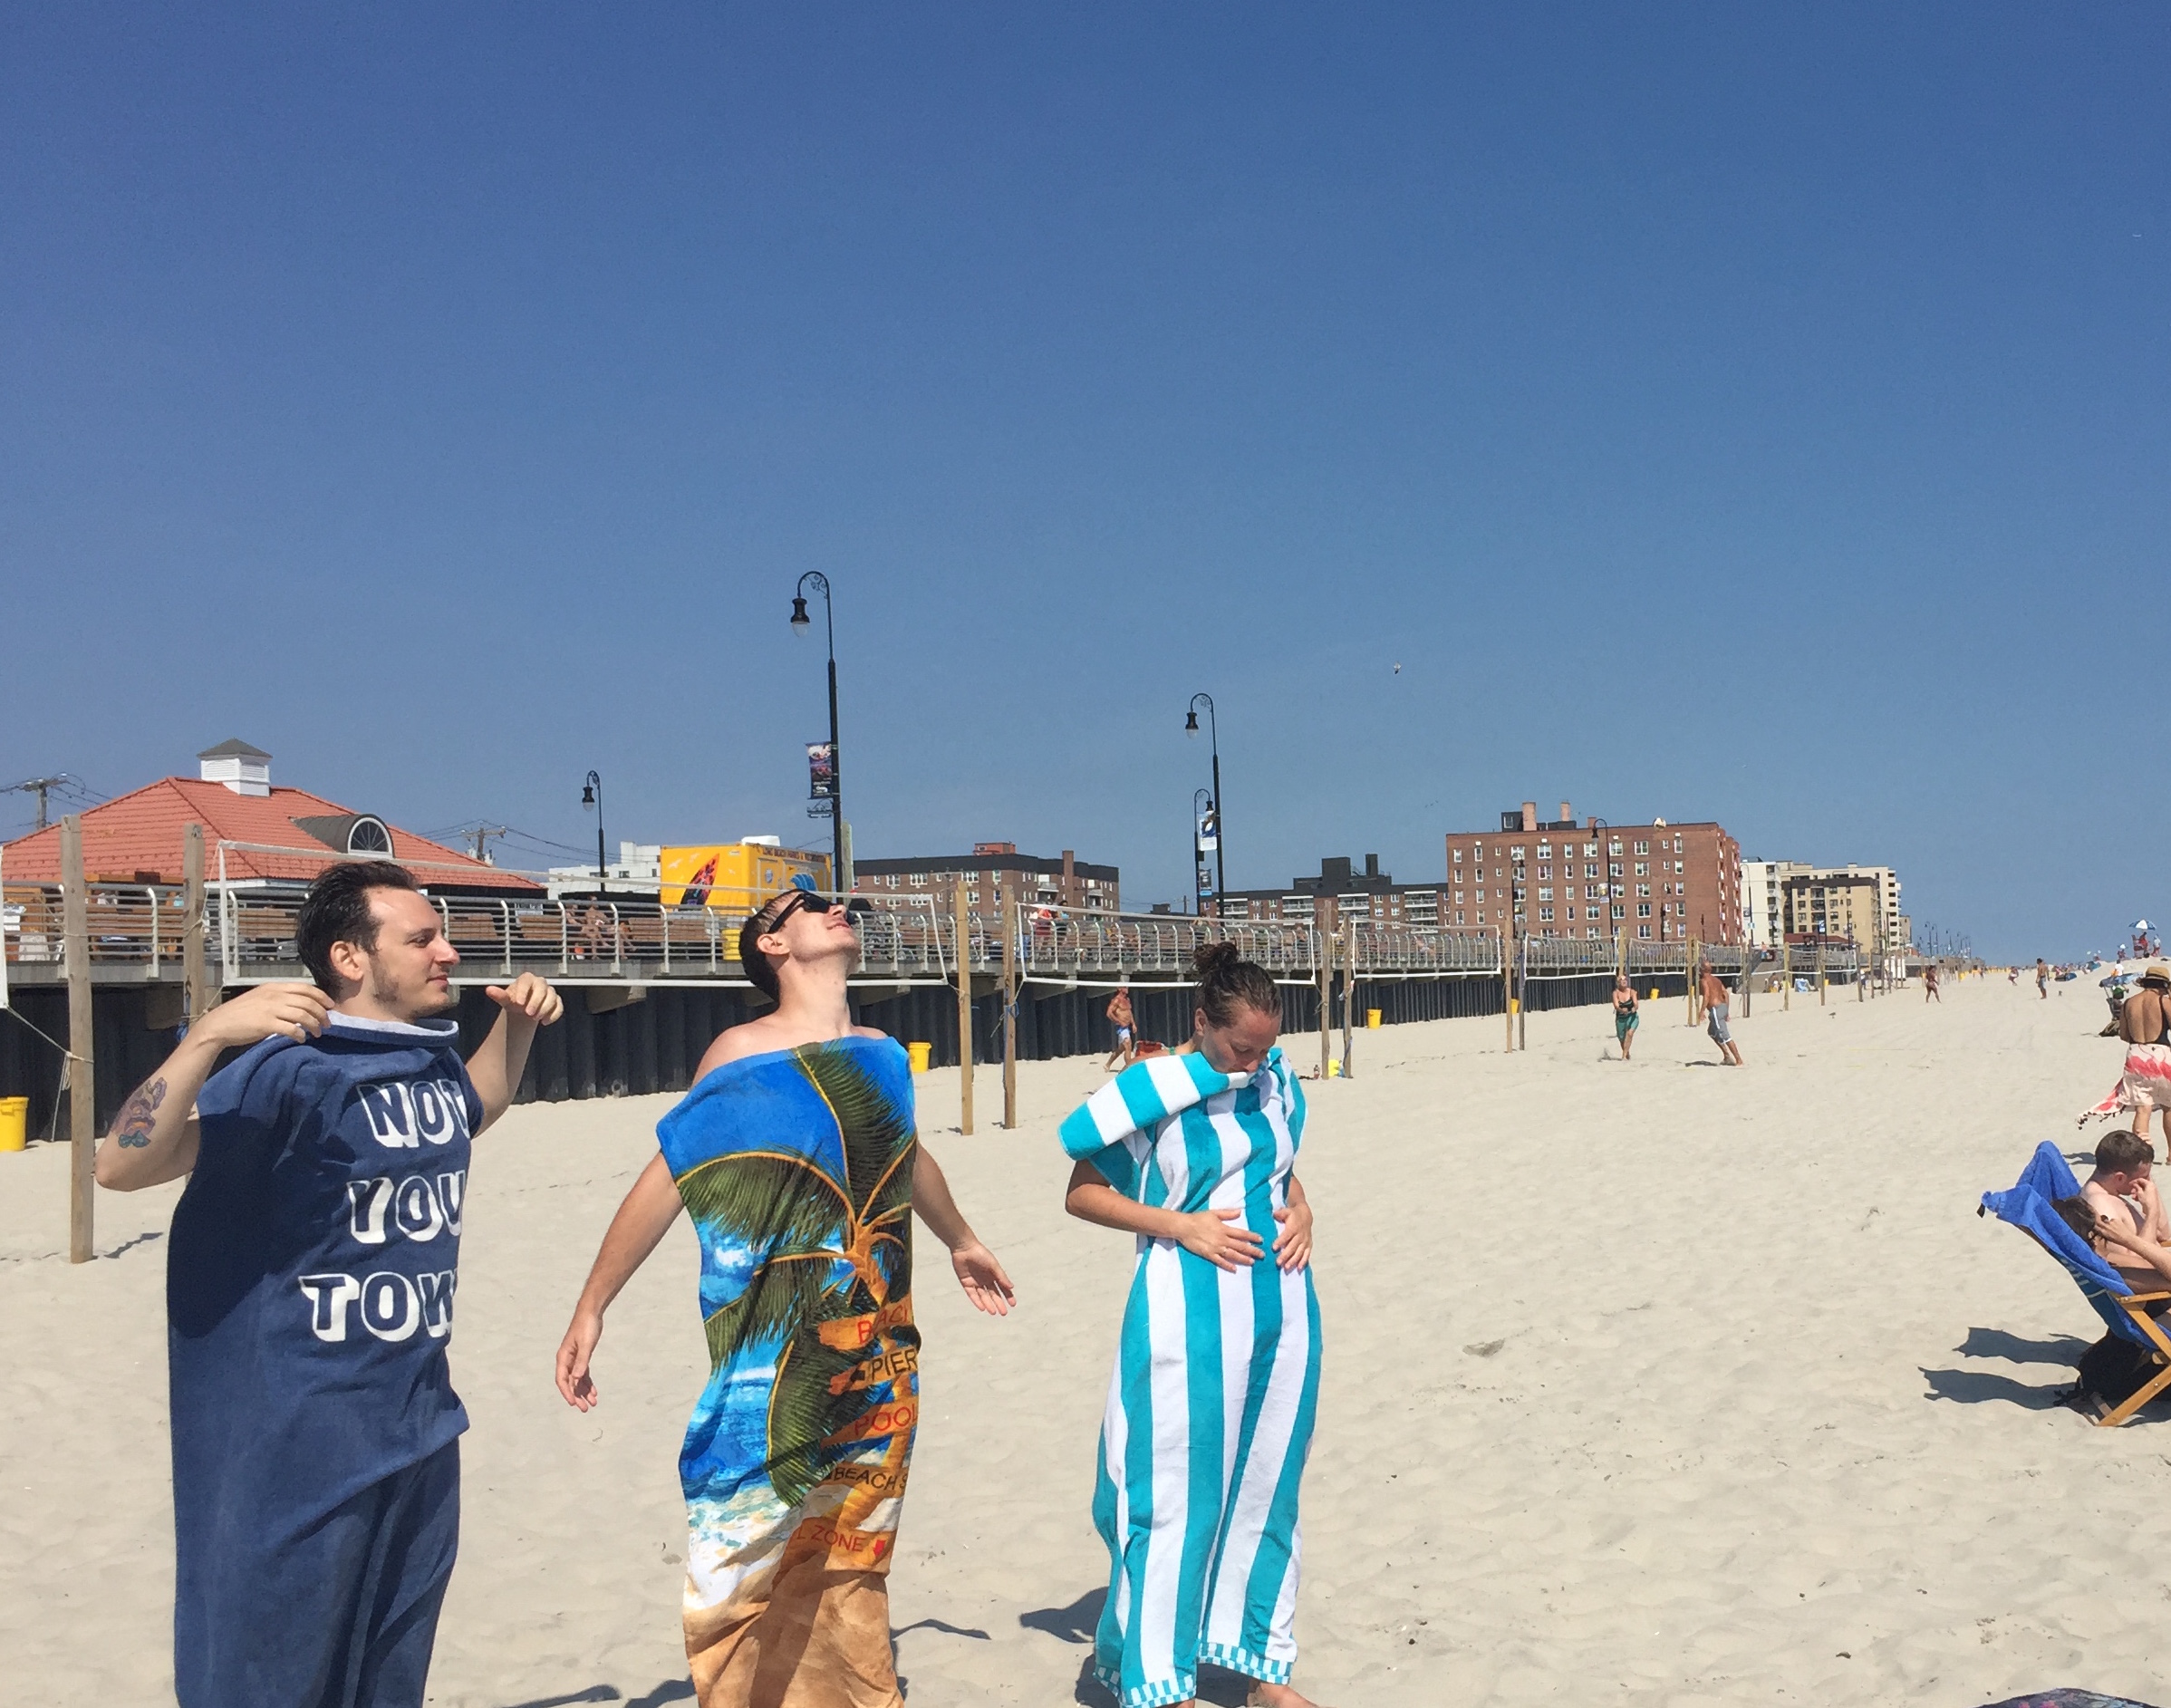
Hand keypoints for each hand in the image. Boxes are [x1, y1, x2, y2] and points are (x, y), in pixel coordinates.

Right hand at [197, 981, 330, 1048]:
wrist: (219, 1024)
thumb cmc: (240, 1013)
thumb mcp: (260, 998)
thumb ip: (279, 998)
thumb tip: (301, 1004)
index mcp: (274, 987)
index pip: (305, 988)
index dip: (322, 997)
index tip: (331, 1006)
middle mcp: (274, 996)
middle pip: (308, 1002)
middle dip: (322, 1013)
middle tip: (327, 1024)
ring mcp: (270, 1009)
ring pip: (303, 1015)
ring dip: (314, 1025)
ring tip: (318, 1033)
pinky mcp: (266, 1024)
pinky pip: (291, 1029)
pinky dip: (300, 1035)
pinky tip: (301, 1039)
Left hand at [489, 973, 562, 1026]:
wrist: (523, 1009)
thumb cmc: (514, 1001)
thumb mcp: (505, 999)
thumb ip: (498, 995)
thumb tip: (488, 990)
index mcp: (527, 979)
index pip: (527, 980)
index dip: (523, 991)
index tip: (519, 1003)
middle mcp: (540, 983)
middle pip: (542, 987)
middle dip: (536, 1001)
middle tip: (529, 1014)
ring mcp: (550, 992)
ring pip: (553, 996)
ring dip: (545, 1008)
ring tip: (536, 1019)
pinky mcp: (557, 1002)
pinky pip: (559, 1006)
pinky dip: (554, 1015)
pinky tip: (545, 1022)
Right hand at [556, 1309, 602, 1409]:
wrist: (591, 1312)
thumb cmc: (586, 1326)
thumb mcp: (585, 1344)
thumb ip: (582, 1361)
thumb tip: (577, 1378)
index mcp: (563, 1357)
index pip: (562, 1380)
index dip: (567, 1393)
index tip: (574, 1403)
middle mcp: (566, 1360)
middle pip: (570, 1383)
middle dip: (577, 1396)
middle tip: (585, 1409)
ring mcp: (574, 1359)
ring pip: (577, 1380)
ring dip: (584, 1392)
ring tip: (592, 1403)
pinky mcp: (582, 1357)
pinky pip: (583, 1374)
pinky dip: (588, 1383)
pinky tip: (593, 1392)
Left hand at [949, 1241, 1015, 1316]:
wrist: (964, 1248)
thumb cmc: (980, 1254)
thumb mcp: (993, 1265)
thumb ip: (1001, 1276)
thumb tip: (1011, 1287)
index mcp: (993, 1274)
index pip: (1002, 1287)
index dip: (1007, 1296)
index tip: (1013, 1304)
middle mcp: (985, 1279)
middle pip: (993, 1294)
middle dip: (998, 1303)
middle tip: (1003, 1313)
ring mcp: (975, 1282)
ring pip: (983, 1296)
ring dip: (988, 1304)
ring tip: (993, 1312)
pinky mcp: (966, 1283)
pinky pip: (972, 1295)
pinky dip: (977, 1301)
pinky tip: (983, 1308)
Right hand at [1175, 1207, 1262, 1269]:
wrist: (1184, 1226)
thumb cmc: (1198, 1218)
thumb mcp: (1214, 1213)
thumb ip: (1228, 1213)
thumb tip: (1240, 1212)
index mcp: (1224, 1228)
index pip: (1242, 1233)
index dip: (1252, 1237)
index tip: (1261, 1240)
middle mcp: (1222, 1239)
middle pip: (1240, 1246)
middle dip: (1252, 1250)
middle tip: (1262, 1254)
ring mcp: (1215, 1248)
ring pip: (1232, 1254)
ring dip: (1243, 1258)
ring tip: (1252, 1262)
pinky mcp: (1208, 1254)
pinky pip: (1220, 1261)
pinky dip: (1227, 1265)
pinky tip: (1234, 1269)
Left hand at [1272, 1199, 1313, 1271]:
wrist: (1306, 1216)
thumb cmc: (1293, 1215)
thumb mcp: (1287, 1211)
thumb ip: (1280, 1213)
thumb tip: (1274, 1214)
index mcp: (1294, 1227)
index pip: (1286, 1235)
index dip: (1280, 1241)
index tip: (1274, 1248)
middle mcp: (1300, 1235)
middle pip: (1292, 1246)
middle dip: (1285, 1255)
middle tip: (1278, 1263)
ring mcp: (1305, 1241)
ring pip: (1299, 1252)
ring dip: (1293, 1260)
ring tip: (1286, 1267)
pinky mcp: (1309, 1245)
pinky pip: (1307, 1254)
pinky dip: (1303, 1262)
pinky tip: (1298, 1269)